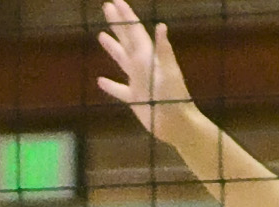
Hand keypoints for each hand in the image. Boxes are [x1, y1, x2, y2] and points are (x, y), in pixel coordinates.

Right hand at [97, 2, 197, 142]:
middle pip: (127, 40)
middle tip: (107, 8)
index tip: (114, 2)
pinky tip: (100, 81)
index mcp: (149, 57)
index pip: (135, 32)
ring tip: (101, 36)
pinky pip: (119, 89)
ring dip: (112, 47)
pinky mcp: (134, 98)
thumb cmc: (174, 98)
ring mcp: (138, 81)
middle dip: (118, 23)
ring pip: (121, 60)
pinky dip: (110, 85)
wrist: (177, 123)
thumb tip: (161, 27)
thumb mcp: (168, 72)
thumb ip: (163, 50)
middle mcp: (142, 65)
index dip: (125, 16)